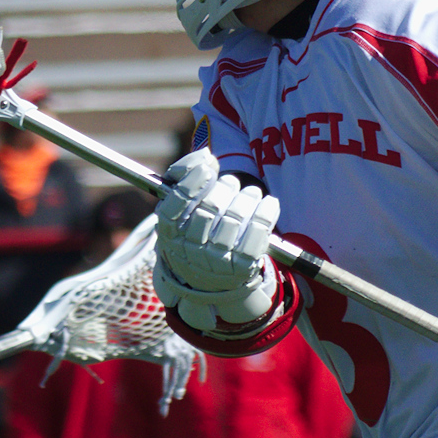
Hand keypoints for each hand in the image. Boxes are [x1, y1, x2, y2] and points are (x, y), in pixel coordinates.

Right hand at [153, 148, 281, 333]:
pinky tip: (268, 204)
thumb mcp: (180, 208)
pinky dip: (266, 212)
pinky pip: (258, 233)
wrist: (209, 279)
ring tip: (251, 194)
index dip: (193, 182)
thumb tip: (205, 158)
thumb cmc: (195, 230)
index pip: (176, 204)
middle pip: (211, 207)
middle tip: (231, 183)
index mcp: (168, 231)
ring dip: (247, 197)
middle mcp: (189, 248)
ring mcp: (216, 260)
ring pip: (236, 218)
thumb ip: (185, 175)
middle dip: (226, 188)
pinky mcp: (241, 267)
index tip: (209, 167)